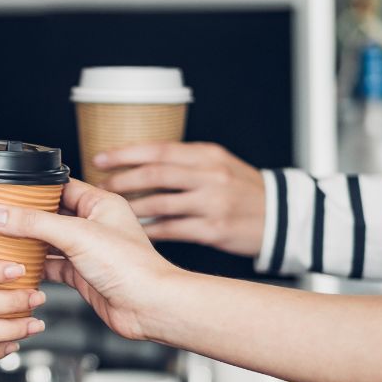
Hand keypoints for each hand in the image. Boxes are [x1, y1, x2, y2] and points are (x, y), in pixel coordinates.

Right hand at [0, 179, 181, 340]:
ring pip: (49, 242)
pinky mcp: (82, 276)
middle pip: (51, 215)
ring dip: (28, 242)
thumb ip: (34, 223)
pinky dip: (35, 267)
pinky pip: (52, 266)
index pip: (60, 186)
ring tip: (0, 239)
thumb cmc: (131, 267)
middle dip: (26, 217)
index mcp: (100, 204)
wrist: (148, 307)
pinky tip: (18, 267)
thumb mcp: (76, 235)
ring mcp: (88, 251)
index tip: (7, 190)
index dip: (34, 188)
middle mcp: (95, 225)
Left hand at [93, 142, 265, 256]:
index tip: (100, 158)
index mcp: (207, 155)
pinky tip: (134, 232)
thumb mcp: (219, 164)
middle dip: (122, 180)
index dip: (125, 153)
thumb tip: (138, 161)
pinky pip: (172, 230)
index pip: (158, 149)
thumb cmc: (243, 189)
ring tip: (111, 211)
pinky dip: (149, 231)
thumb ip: (184, 161)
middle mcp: (210, 176)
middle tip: (99, 188)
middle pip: (155, 174)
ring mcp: (213, 203)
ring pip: (160, 204)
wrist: (282, 216)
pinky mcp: (214, 229)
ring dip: (131, 208)